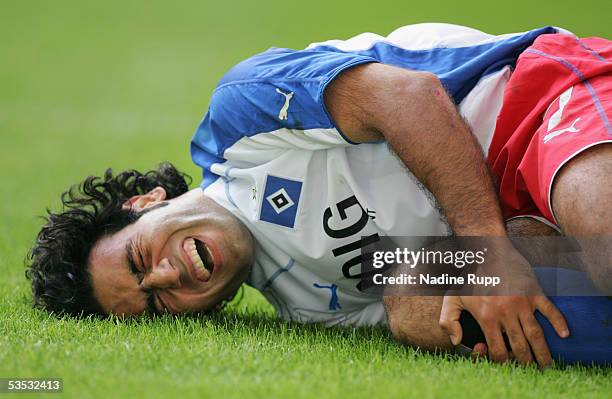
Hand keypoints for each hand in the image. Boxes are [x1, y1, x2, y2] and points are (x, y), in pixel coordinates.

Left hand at [439, 241, 569, 366]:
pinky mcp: (534, 293)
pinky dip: (558, 323)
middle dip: (524, 363)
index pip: (498, 350)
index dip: (501, 361)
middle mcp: (505, 313)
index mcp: (486, 317)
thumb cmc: (469, 277)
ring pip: (535, 335)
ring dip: (543, 353)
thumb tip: (457, 342)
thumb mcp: (451, 297)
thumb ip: (448, 321)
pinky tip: (564, 335)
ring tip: (546, 366)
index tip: (503, 362)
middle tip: (528, 371)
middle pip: (519, 347)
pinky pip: (550, 311)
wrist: (487, 251)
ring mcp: (522, 304)